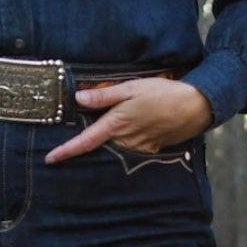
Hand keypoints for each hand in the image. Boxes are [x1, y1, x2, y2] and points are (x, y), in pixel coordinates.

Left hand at [45, 76, 213, 163]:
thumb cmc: (162, 93)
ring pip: (115, 149)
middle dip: (88, 145)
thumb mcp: (131, 88)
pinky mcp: (151, 149)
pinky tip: (131, 133)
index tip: (50, 159)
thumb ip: (104, 95)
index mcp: (116, 124)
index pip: (85, 141)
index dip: (66, 151)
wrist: (196, 106)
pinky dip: (124, 144)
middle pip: (99, 146)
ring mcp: (138, 147)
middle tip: (76, 142)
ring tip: (113, 131)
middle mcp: (125, 140)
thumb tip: (78, 99)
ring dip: (109, 143)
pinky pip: (131, 149)